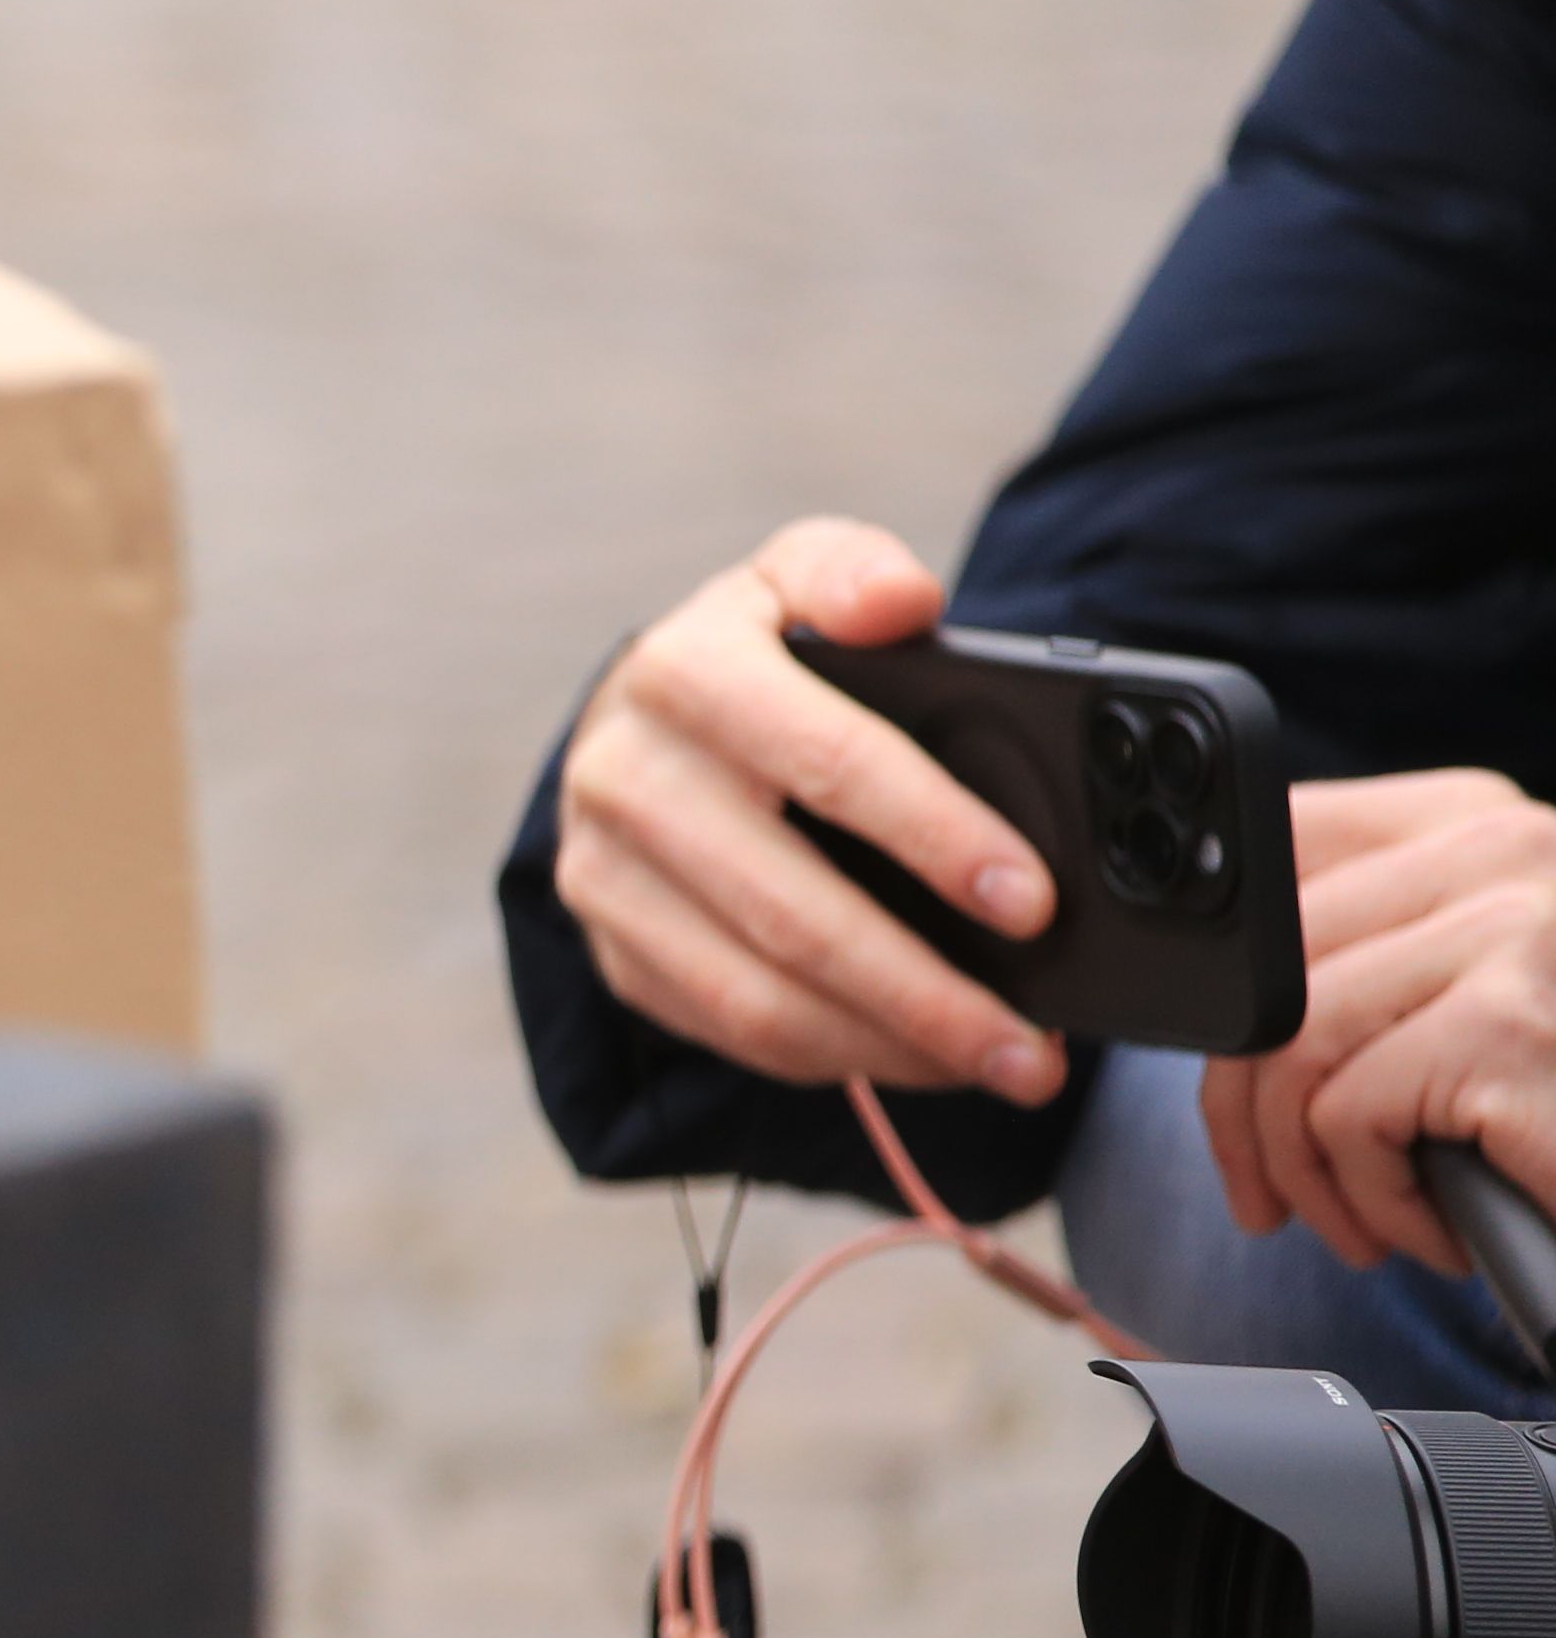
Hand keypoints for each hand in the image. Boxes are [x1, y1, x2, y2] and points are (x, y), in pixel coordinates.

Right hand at [553, 520, 1063, 1099]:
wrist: (632, 730)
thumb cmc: (754, 661)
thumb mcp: (797, 581)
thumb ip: (853, 571)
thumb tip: (903, 599)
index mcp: (683, 670)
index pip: (827, 761)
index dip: (935, 836)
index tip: (1031, 903)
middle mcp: (622, 776)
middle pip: (792, 914)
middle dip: (928, 991)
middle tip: (1036, 1043)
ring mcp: (601, 875)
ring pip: (758, 998)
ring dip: (891, 1048)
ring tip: (1002, 1066)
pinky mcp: (608, 949)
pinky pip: (730, 1031)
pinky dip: (838, 1058)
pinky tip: (920, 1056)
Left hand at [1201, 772, 1555, 1275]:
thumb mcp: (1484, 985)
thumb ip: (1376, 956)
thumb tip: (1218, 1008)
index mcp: (1475, 823)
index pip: (1282, 851)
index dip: (1220, 981)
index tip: (1225, 1076)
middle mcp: (1498, 853)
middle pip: (1269, 971)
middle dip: (1239, 1110)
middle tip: (1267, 1196)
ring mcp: (1513, 936)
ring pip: (1292, 1051)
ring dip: (1302, 1170)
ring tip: (1355, 1229)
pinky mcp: (1514, 1031)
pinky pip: (1353, 1119)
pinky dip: (1373, 1200)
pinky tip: (1435, 1233)